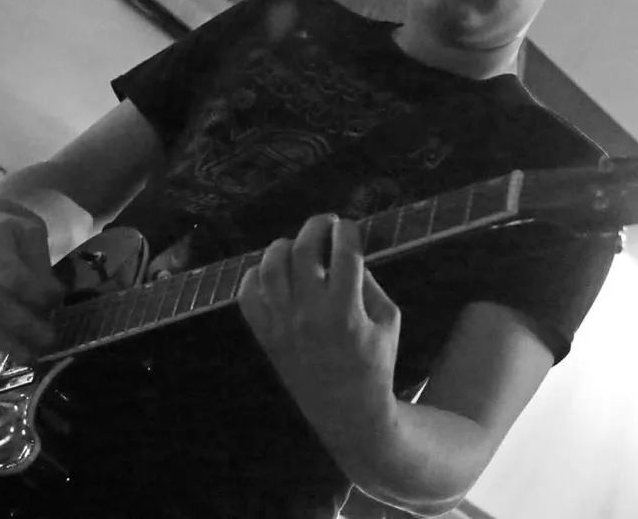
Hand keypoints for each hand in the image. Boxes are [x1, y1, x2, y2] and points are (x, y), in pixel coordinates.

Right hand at [0, 199, 64, 376]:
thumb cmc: (10, 229)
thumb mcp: (31, 233)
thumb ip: (39, 263)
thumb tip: (52, 296)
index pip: (15, 277)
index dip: (39, 292)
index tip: (59, 297)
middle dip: (25, 325)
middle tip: (51, 338)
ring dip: (5, 344)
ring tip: (32, 358)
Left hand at [238, 214, 401, 433]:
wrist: (348, 412)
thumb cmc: (376, 363)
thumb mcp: (389, 321)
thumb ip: (370, 283)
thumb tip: (346, 254)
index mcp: (346, 310)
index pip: (344, 252)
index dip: (348, 231)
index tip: (350, 228)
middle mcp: (310, 314)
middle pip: (303, 250)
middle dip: (316, 227)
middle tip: (325, 224)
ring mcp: (283, 325)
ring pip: (270, 267)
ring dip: (284, 246)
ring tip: (297, 246)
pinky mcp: (266, 337)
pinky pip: (248, 295)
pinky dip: (257, 275)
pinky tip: (274, 273)